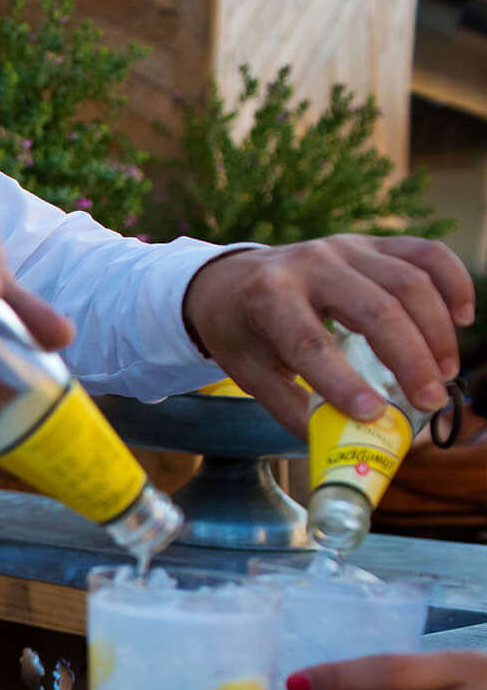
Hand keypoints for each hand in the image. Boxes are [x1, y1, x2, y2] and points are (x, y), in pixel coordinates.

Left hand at [183, 235, 475, 434]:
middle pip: (375, 309)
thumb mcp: (249, 373)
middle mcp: (309, 264)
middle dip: (410, 359)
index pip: (311, 342)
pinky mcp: (371, 243)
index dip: (343, 381)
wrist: (229, 279)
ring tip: (444, 374)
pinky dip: (453, 283)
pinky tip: (461, 319)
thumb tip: (341, 446)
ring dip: (436, 331)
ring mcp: (344, 248)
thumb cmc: (242, 332)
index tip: (374, 414)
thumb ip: (292, 408)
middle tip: (431, 401)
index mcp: (268, 298)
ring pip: (409, 281)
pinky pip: (425, 253)